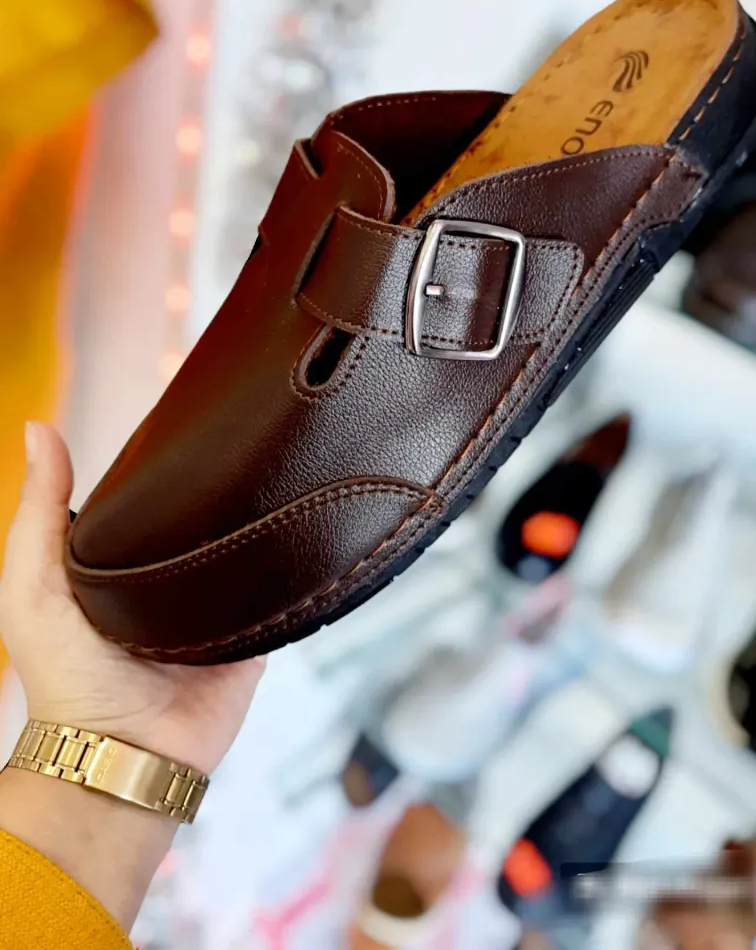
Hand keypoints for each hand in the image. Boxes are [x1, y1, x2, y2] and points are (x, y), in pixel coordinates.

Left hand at [0, 422, 266, 932]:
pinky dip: (290, 568)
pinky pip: (279, 593)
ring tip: (282, 474)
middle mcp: (174, 578)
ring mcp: (217, 606)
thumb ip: (37, 512)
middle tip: (248, 439)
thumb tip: (39, 426)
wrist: (124, 754)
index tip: (189, 417)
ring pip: (248, 550)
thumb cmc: (66, 676)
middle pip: (206, 520)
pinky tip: (304, 527)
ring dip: (261, 524)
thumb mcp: (33, 585)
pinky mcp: (253, 633)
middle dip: (223, 488)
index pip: (153, 499)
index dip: (168, 463)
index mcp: (124, 560)